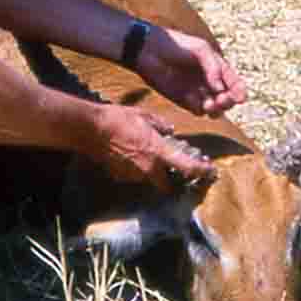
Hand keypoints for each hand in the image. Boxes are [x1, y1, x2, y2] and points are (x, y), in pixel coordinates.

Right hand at [99, 105, 215, 188]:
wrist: (90, 129)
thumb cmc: (117, 118)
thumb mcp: (144, 115)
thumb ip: (161, 125)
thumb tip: (170, 131)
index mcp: (158, 152)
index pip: (186, 167)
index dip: (201, 171)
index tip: (210, 171)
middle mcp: (148, 168)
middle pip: (166, 185)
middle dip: (170, 179)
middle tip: (171, 168)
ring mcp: (132, 175)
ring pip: (148, 179)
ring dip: (150, 171)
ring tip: (143, 155)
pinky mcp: (119, 176)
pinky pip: (132, 175)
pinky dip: (134, 169)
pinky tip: (128, 155)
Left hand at [135, 25, 246, 116]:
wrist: (149, 50)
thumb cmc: (176, 45)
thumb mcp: (200, 49)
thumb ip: (214, 67)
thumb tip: (220, 89)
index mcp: (217, 68)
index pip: (235, 83)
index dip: (240, 91)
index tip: (239, 97)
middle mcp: (210, 82)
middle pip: (228, 99)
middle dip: (228, 102)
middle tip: (221, 100)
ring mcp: (197, 92)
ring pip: (214, 108)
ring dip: (216, 109)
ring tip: (209, 104)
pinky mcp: (184, 100)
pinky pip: (197, 110)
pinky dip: (199, 108)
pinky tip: (192, 99)